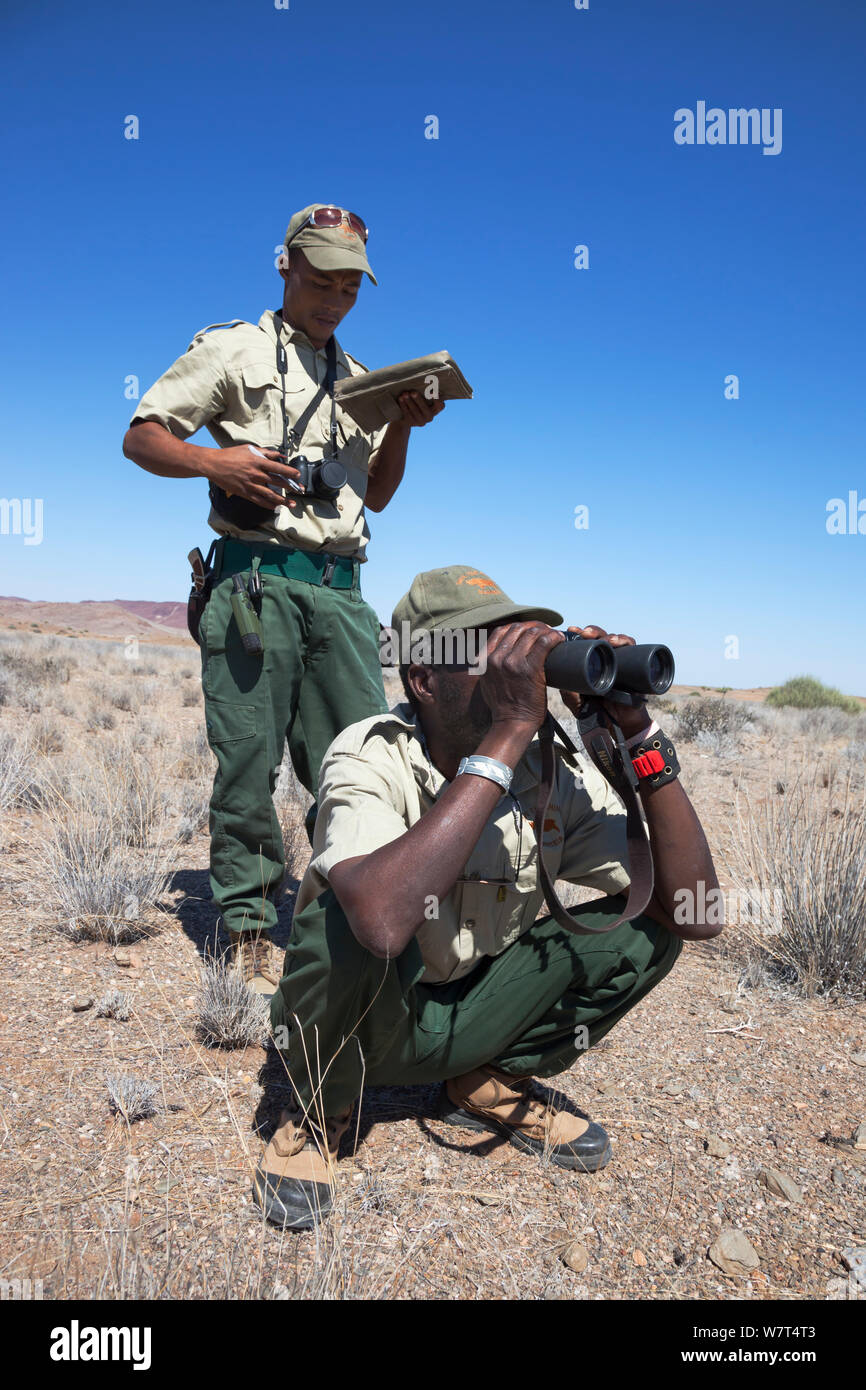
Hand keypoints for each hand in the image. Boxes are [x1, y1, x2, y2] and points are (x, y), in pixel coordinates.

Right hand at [202, 445, 300, 509]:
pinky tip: (275, 508)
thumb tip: (279, 455)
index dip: (290, 472)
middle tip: (300, 491)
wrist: (214, 464)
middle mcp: (256, 474)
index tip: (298, 475)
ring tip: (291, 504)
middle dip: (291, 487)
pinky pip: (259, 501)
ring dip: (282, 501)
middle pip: (277, 482)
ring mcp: (250, 485)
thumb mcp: (249, 449)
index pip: (278, 468)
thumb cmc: (231, 455)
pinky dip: (268, 505)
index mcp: (258, 462)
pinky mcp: (244, 493)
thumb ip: (265, 452)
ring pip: (270, 495)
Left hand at [395, 390, 445, 426]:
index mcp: (435, 410)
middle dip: (418, 399)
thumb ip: (425, 391)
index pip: (440, 406)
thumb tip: (423, 377)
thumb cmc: (416, 402)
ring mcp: (420, 422)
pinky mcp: (411, 423)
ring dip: (409, 401)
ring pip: (414, 411)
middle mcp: (429, 417)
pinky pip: (407, 413)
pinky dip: (403, 405)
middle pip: (425, 408)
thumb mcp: (423, 398)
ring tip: (404, 394)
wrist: (405, 418)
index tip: (432, 391)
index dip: (437, 399)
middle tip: (413, 392)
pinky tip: (400, 398)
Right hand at [476, 622, 563, 732]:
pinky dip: (553, 638)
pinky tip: (559, 639)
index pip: (501, 630)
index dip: (518, 627)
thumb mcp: (486, 681)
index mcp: (485, 660)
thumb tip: (493, 654)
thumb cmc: (502, 705)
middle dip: (534, 626)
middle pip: (517, 629)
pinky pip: (544, 643)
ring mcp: (512, 663)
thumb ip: (488, 666)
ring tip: (553, 635)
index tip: (530, 630)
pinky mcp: (530, 669)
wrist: (512, 723)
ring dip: (545, 630)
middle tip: (546, 631)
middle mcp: (496, 658)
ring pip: (531, 633)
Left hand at [560, 624, 649, 738]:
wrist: (619, 725)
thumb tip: (558, 677)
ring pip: (615, 639)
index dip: (579, 634)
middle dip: (592, 631)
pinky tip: (616, 642)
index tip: (571, 629)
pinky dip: (625, 641)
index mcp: (590, 664)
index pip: (585, 644)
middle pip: (600, 638)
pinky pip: (632, 647)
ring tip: (599, 637)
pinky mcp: (634, 664)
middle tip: (584, 633)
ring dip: (607, 634)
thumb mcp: (577, 702)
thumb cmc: (598, 713)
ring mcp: (620, 661)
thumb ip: (568, 691)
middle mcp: (605, 660)